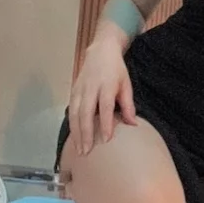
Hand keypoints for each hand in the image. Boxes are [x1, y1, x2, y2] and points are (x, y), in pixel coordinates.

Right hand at [69, 37, 137, 156]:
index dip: (105, 123)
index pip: (105, 107)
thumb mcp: (126, 84)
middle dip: (85, 133)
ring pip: (75, 113)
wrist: (101, 51)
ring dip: (76, 132)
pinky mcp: (73, 90)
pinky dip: (71, 124)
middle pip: (86, 113)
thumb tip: (133, 125)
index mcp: (106, 85)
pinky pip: (70, 110)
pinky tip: (74, 136)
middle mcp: (90, 88)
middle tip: (86, 151)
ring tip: (79, 149)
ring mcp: (79, 89)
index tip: (106, 139)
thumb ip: (128, 105)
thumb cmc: (116, 70)